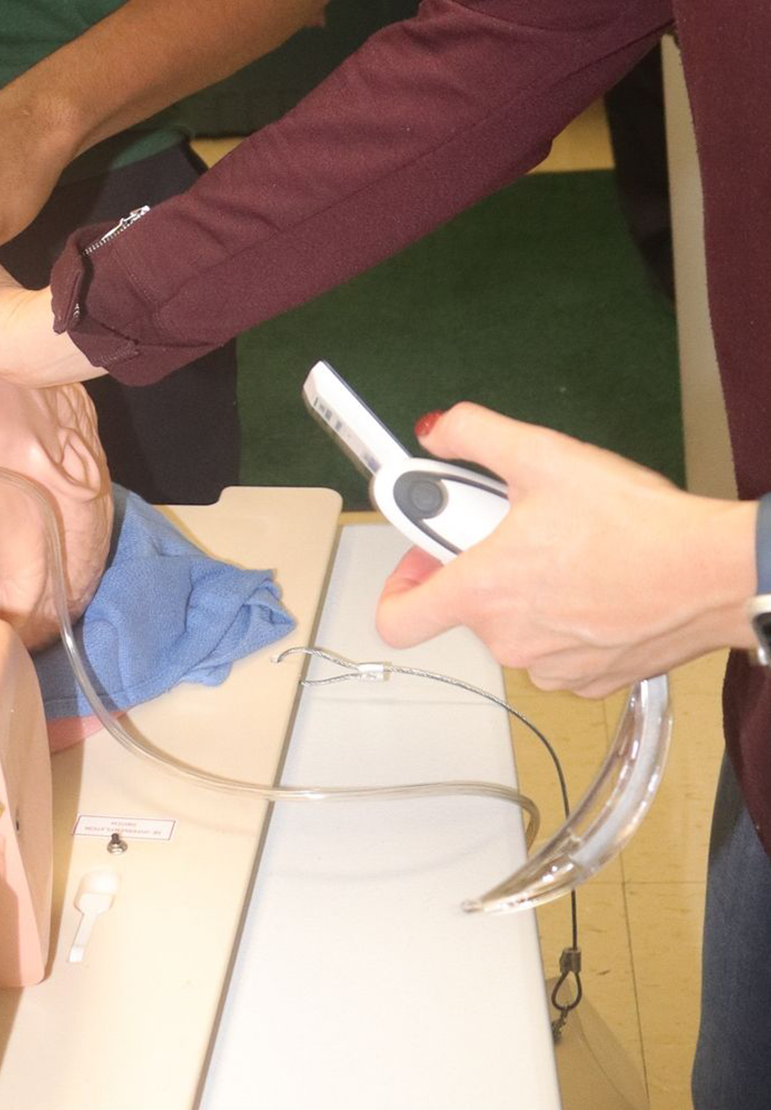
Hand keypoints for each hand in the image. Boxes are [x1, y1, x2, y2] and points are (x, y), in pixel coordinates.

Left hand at [374, 404, 754, 695]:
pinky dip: (566, 618)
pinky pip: (557, 648)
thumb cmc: (635, 523)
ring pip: (516, 625)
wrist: (712, 573)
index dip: (399, 581)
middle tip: (518, 524)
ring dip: (527, 590)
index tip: (422, 552)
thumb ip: (475, 434)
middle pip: (468, 605)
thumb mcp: (543, 454)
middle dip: (482, 562)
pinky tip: (598, 581)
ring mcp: (552, 668)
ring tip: (569, 548)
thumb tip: (437, 429)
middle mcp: (510, 641)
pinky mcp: (593, 680)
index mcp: (484, 592)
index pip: (398, 619)